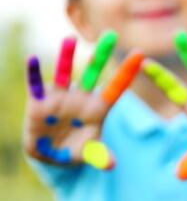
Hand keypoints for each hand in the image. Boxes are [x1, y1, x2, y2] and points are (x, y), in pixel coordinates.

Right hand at [23, 31, 141, 169]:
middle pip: (94, 73)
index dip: (127, 72)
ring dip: (67, 58)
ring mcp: (60, 98)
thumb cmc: (77, 150)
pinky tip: (32, 60)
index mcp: (98, 108)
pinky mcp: (39, 102)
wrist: (52, 154)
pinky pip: (36, 85)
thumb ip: (99, 155)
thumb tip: (111, 165)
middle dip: (101, 55)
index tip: (141, 54)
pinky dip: (34, 74)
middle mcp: (81, 98)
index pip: (116, 87)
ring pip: (65, 74)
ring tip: (70, 39)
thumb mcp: (90, 153)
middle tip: (111, 34)